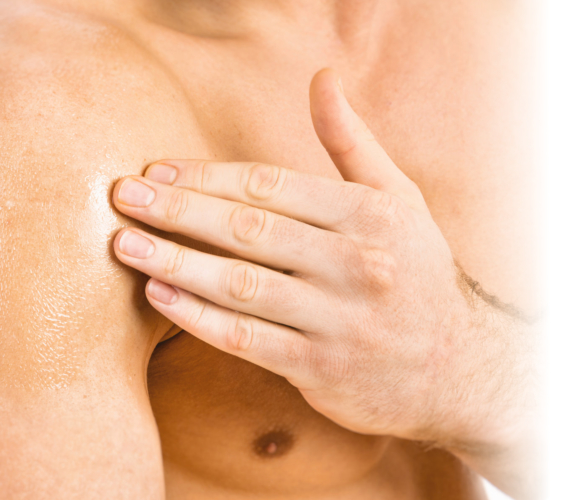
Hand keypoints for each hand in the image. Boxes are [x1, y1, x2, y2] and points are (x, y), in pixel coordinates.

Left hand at [109, 69, 536, 494]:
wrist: (460, 372)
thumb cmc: (416, 274)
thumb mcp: (398, 200)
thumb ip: (351, 141)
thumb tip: (322, 77)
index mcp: (368, 215)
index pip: (271, 186)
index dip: (208, 177)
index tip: (156, 171)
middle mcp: (356, 264)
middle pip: (249, 231)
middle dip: (180, 212)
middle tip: (124, 197)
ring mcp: (337, 320)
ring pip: (241, 286)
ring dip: (176, 263)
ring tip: (126, 245)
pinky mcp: (319, 369)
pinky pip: (246, 339)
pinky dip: (198, 318)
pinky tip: (158, 298)